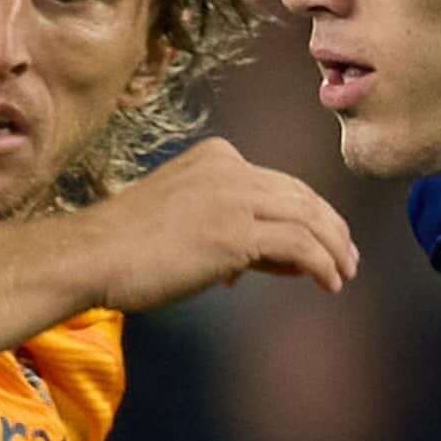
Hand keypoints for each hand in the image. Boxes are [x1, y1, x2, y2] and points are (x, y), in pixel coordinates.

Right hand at [68, 139, 358, 312]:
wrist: (93, 254)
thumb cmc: (125, 248)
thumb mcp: (180, 221)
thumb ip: (221, 230)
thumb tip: (255, 264)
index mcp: (216, 157)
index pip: (277, 184)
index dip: (306, 214)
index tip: (321, 243)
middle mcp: (230, 168)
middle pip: (301, 195)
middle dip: (331, 228)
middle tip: (348, 257)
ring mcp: (234, 197)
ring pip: (307, 217)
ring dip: (334, 248)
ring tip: (344, 273)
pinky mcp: (236, 232)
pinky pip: (299, 244)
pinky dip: (322, 263)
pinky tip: (329, 283)